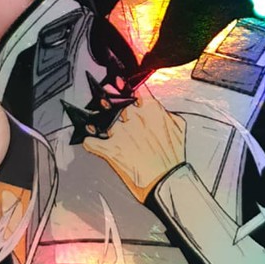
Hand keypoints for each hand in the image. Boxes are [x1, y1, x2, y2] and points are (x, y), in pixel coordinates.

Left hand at [83, 85, 185, 202]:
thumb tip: (158, 107)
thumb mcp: (178, 126)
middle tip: (103, 98)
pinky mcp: (112, 152)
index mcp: (150, 111)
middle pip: (115, 103)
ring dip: (97, 117)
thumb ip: (166, 113)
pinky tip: (87, 140)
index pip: (133, 91)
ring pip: (102, 119)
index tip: (118, 83)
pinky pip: (92, 144)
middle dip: (108, 99)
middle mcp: (134, 120)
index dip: (124, 87)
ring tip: (92, 117)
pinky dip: (89, 141)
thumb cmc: (175, 156)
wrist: (168, 180)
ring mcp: (121, 135)